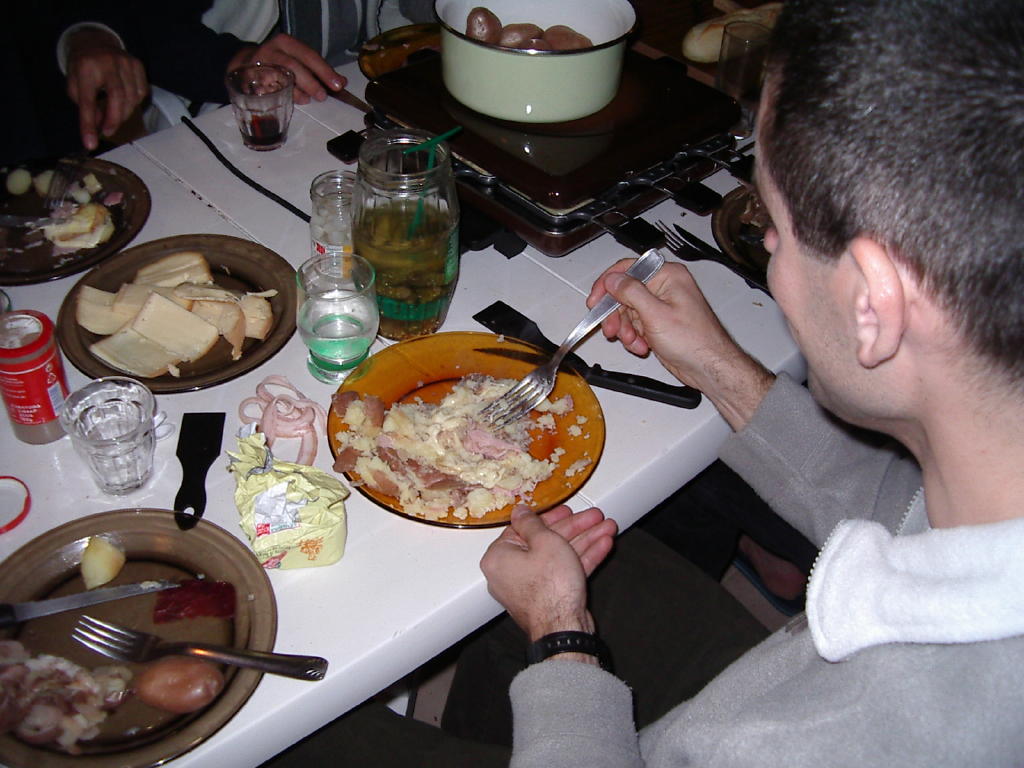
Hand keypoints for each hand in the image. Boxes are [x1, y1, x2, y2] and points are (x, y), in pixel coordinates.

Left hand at [65, 28, 148, 150]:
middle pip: (117, 98)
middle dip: (113, 120)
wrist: (94, 42)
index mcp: (85, 67)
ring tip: (113, 114)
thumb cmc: (83, 68)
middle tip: (107, 131)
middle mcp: (107, 62)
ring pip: (131, 98)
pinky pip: (141, 92)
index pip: (88, 101)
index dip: (89, 124)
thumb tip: (101, 125)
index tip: (90, 143)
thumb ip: (86, 107)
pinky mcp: (138, 64)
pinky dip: (134, 103)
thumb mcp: (75, 86)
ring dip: (123, 113)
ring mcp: (125, 62)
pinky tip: (124, 101)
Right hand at [229, 34, 344, 104]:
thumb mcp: (300, 60)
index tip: (338, 85)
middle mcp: (271, 51)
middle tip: (322, 96)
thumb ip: (320, 71)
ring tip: (306, 99)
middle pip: (292, 66)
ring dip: (295, 92)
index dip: (324, 71)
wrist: (247, 64)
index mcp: (286, 43)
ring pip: (278, 78)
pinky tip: (288, 101)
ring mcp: (259, 65)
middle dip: (310, 82)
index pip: (308, 55)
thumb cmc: (280, 64)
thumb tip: (341, 82)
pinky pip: (267, 90)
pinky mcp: (250, 80)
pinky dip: (280, 96)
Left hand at [481, 505, 616, 641]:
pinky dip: (582, 560)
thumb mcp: (544, 541)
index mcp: (499, 558)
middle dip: (575, 528)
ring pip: (559, 557)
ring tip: (606, 529)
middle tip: (594, 518)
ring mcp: (531, 587)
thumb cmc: (550, 588)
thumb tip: (520, 511)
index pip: (524, 528)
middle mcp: (511, 573)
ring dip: (585, 541)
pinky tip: (602, 546)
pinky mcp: (549, 598)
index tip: (567, 511)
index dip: (551, 517)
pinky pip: (564, 572)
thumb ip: (533, 523)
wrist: (564, 629)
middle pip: (545, 542)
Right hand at [589, 260, 773, 429]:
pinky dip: (635, 337)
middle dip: (617, 314)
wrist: (708, 367)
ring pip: (628, 312)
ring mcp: (662, 306)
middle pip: (625, 293)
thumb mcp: (655, 314)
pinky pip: (637, 325)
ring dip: (626, 329)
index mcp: (668, 276)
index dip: (608, 284)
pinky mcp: (660, 323)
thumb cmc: (694, 341)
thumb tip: (613, 280)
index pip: (629, 269)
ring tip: (632, 341)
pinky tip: (642, 346)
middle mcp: (665, 288)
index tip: (595, 301)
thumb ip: (631, 293)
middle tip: (611, 329)